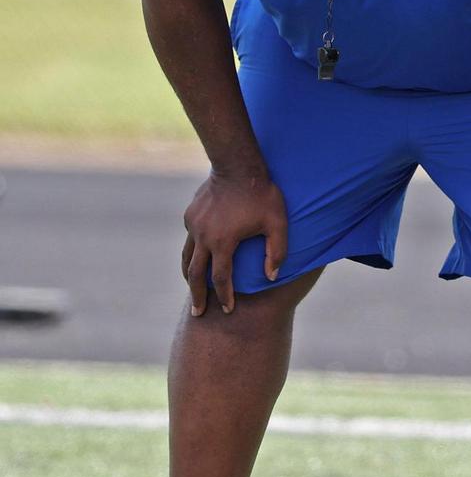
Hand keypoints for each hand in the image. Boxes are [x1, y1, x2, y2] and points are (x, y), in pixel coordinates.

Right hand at [181, 170, 287, 315]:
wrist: (238, 164)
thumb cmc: (262, 194)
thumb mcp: (277, 223)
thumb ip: (277, 251)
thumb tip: (272, 277)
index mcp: (223, 242)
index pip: (221, 278)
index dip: (224, 296)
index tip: (227, 309)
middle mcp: (203, 237)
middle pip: (195, 274)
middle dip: (197, 296)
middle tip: (198, 313)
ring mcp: (194, 225)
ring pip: (187, 257)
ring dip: (189, 276)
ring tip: (192, 289)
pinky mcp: (190, 214)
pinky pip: (189, 238)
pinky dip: (192, 251)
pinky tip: (199, 254)